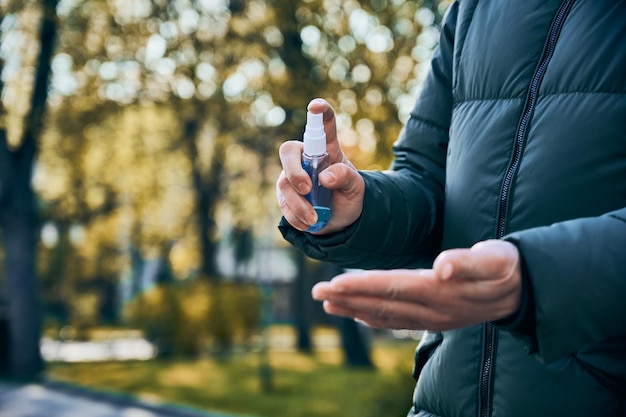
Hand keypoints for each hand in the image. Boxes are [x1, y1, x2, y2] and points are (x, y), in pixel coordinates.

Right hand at [276, 98, 363, 232]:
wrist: (341, 221)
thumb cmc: (349, 195)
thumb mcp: (356, 188)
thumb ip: (345, 177)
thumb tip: (325, 178)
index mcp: (326, 149)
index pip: (322, 126)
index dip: (319, 114)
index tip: (317, 106)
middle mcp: (305, 158)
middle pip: (288, 151)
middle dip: (294, 170)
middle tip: (307, 188)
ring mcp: (291, 177)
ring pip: (284, 183)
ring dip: (299, 203)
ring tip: (315, 217)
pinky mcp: (285, 196)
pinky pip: (283, 204)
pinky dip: (296, 216)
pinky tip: (309, 223)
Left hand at [311, 240, 521, 330]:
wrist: (522, 291)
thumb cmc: (506, 267)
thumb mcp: (494, 258)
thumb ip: (468, 261)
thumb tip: (442, 267)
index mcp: (440, 292)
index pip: (392, 288)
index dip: (360, 286)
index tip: (333, 284)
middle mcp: (432, 310)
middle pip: (381, 304)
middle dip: (347, 299)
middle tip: (317, 294)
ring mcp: (432, 319)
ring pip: (384, 315)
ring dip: (354, 309)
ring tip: (328, 304)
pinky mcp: (434, 320)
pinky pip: (396, 320)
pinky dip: (373, 317)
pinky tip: (358, 313)